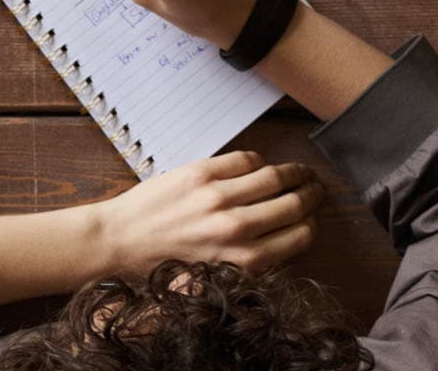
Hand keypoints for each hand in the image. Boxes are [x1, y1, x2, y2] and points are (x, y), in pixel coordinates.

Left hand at [93, 149, 321, 275]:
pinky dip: (257, 161)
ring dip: (294, 173)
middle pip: (293, 205)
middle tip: (316, 189)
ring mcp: (218, 197)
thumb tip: (284, 240)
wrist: (121, 240)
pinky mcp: (199, 173)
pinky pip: (243, 160)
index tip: (313, 217)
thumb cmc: (166, 264)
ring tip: (300, 172)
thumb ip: (252, 262)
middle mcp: (237, 228)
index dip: (311, 225)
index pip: (300, 237)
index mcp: (245, 260)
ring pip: (274, 178)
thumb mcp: (218, 277)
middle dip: (311, 195)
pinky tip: (259, 165)